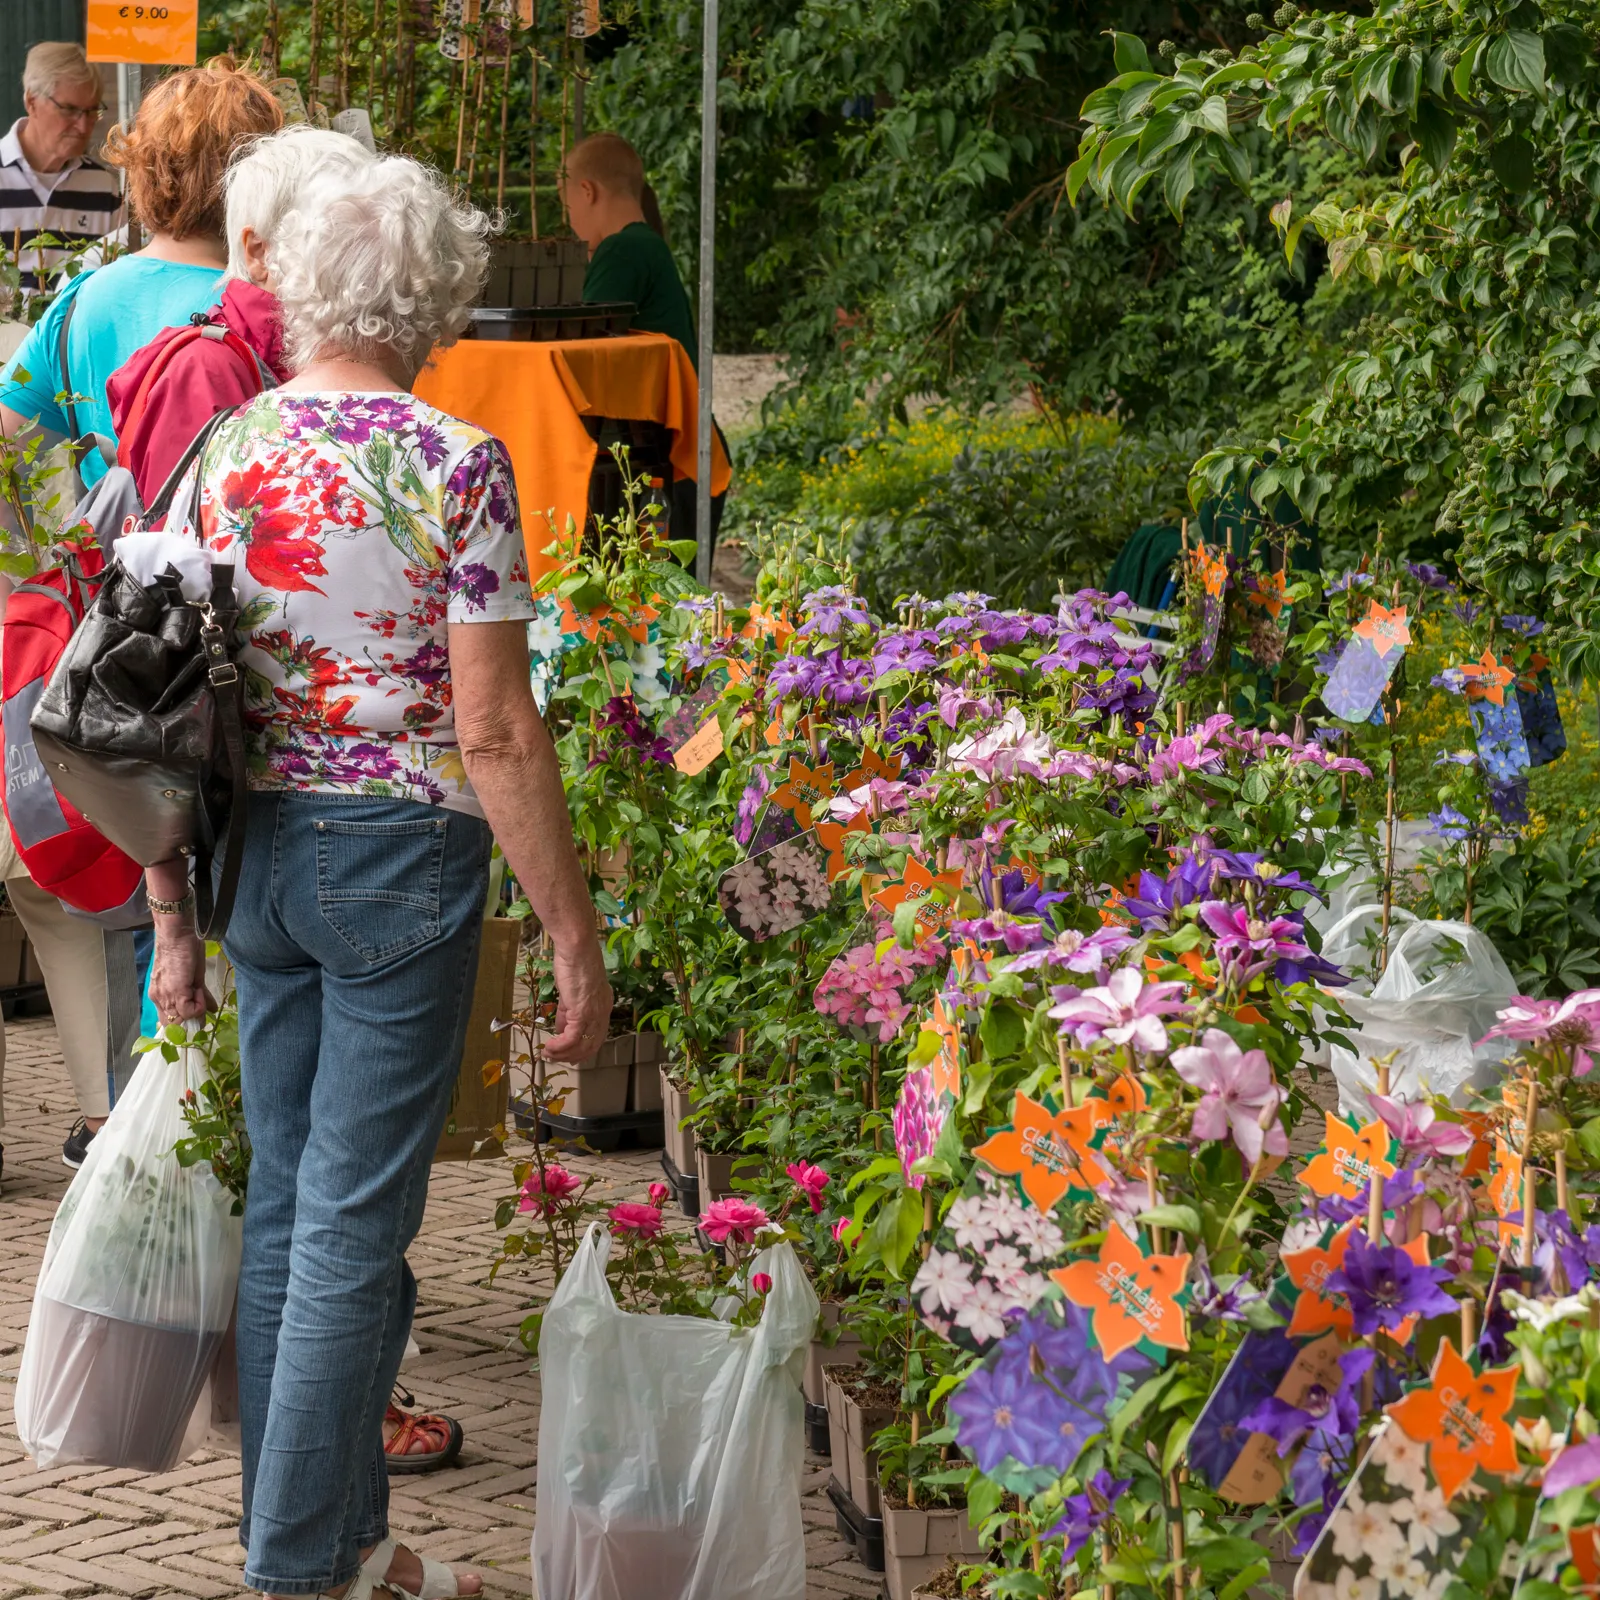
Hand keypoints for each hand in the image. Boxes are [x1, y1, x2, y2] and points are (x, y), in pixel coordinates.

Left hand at [149, 922, 210, 1026]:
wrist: (177, 935)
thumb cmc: (184, 950)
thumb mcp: (192, 976)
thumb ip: (198, 994)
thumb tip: (210, 1010)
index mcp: (160, 995)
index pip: (168, 1020)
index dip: (184, 1020)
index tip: (198, 1016)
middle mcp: (158, 999)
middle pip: (172, 1024)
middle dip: (189, 1019)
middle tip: (201, 1008)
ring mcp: (165, 997)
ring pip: (181, 1020)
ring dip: (195, 1010)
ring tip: (200, 993)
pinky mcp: (176, 993)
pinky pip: (189, 1011)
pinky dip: (199, 1005)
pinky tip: (200, 990)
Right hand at [541, 936, 612, 1062]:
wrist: (577, 950)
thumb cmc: (574, 963)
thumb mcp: (571, 993)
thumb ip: (567, 1013)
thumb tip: (560, 1029)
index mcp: (603, 1006)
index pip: (597, 1036)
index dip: (584, 1049)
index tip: (570, 1055)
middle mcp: (603, 1013)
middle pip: (591, 1045)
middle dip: (573, 1056)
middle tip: (556, 1059)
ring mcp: (594, 1014)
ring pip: (581, 1046)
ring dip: (563, 1054)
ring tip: (547, 1053)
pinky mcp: (582, 1013)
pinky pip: (571, 1039)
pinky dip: (559, 1046)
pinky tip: (548, 1046)